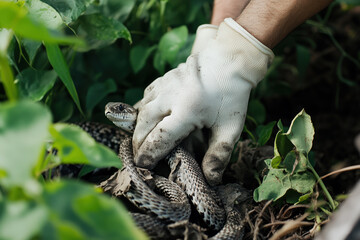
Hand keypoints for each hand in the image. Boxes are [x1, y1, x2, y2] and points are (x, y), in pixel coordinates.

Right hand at [133, 18, 273, 184]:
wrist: (228, 61)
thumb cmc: (230, 95)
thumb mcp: (230, 127)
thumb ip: (219, 154)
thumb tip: (211, 179)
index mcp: (187, 110)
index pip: (160, 137)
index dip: (149, 154)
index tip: (143, 166)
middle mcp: (170, 96)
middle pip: (143, 124)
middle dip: (139, 144)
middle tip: (140, 158)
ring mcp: (163, 85)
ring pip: (140, 110)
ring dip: (137, 128)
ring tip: (139, 143)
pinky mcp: (161, 79)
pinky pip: (144, 98)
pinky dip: (141, 112)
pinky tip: (145, 120)